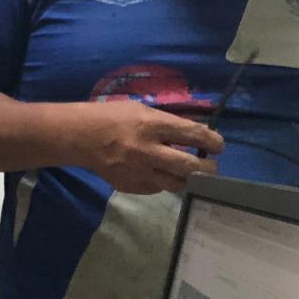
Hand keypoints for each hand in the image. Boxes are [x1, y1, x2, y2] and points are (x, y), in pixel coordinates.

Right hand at [67, 101, 222, 194]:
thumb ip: (168, 123)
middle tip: (211, 165)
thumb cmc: (112, 116)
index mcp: (152, 125)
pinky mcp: (130, 186)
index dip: (213, 141)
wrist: (80, 136)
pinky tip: (161, 173)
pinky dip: (164, 182)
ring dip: (188, 179)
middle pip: (190, 167)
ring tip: (190, 173)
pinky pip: (157, 189)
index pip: (193, 135)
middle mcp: (148, 151)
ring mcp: (139, 172)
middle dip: (208, 168)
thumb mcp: (141, 110)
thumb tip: (197, 133)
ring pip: (177, 184)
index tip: (217, 145)